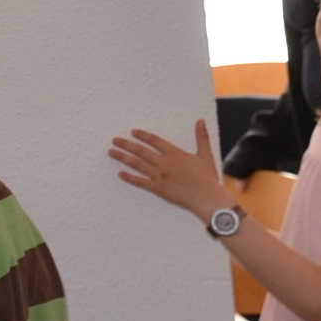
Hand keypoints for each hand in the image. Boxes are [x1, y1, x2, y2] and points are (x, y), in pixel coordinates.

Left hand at [110, 121, 233, 221]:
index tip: (133, 132)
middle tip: (115, 140)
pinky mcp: (158, 189)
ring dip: (123, 157)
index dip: (143, 136)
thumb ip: (201, 137)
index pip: (155, 141)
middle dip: (126, 145)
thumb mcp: (206, 155)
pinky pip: (140, 182)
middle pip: (141, 151)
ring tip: (112, 152)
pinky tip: (121, 174)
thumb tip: (200, 121)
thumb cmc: (208, 179)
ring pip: (137, 164)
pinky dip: (129, 178)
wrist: (207, 199)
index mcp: (175, 154)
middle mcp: (164, 163)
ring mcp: (160, 176)